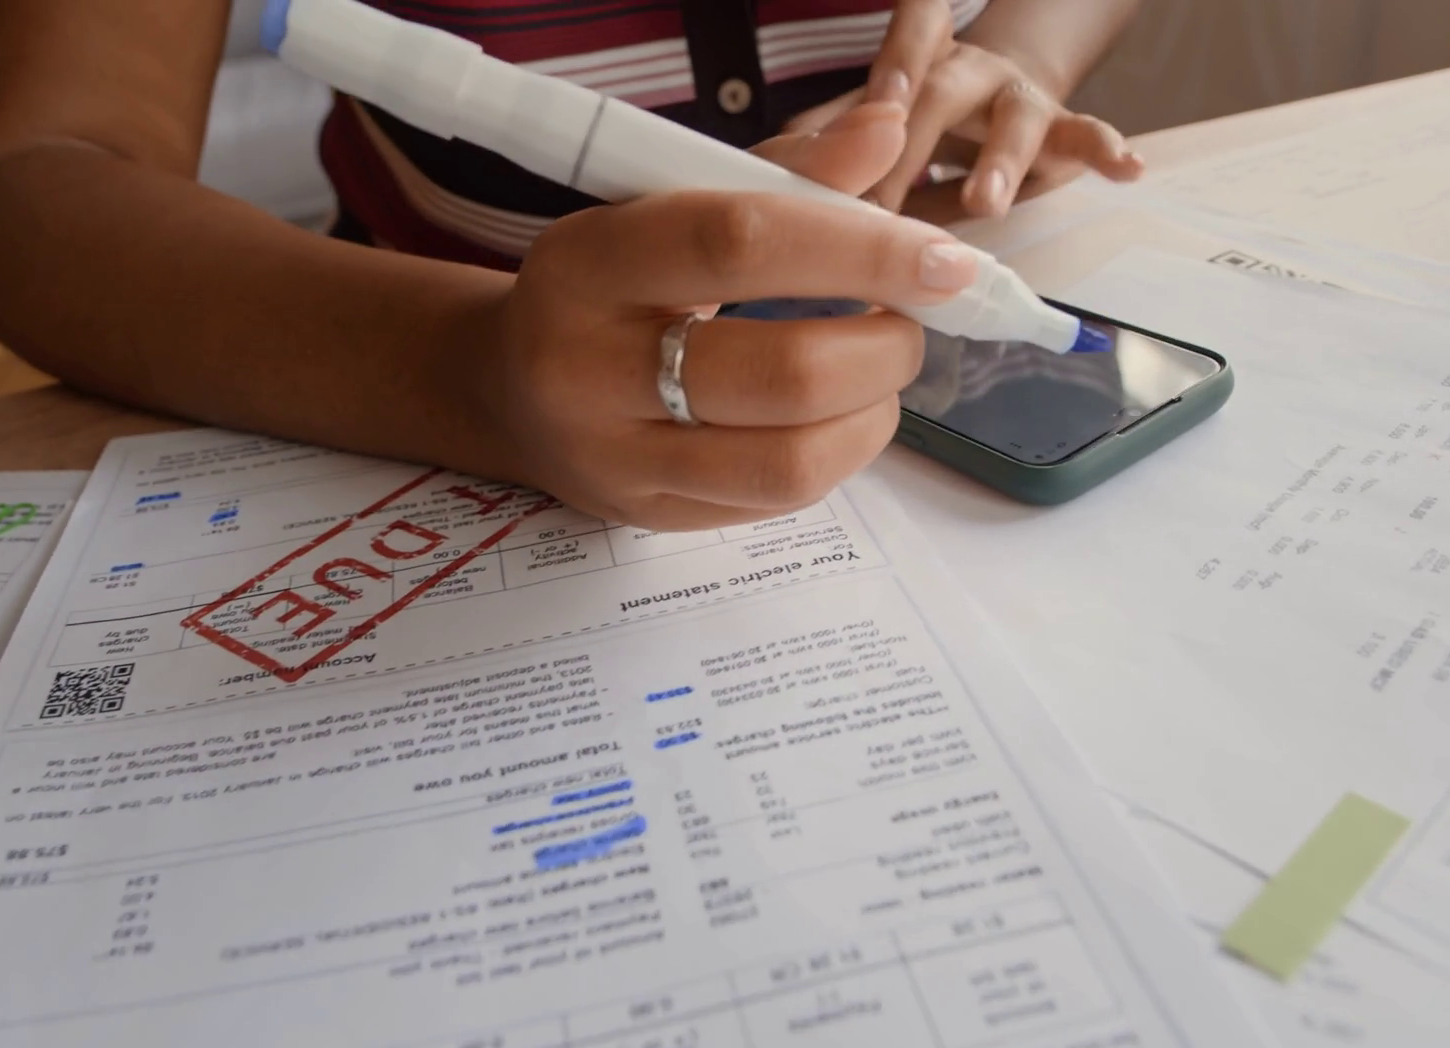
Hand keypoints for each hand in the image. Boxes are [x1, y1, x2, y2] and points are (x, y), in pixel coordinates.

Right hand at [467, 103, 972, 530]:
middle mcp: (587, 369)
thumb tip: (886, 129)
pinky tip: (833, 418)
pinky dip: (834, 457)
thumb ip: (780, 173)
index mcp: (589, 263)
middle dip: (883, 349)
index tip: (944, 261)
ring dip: (871, 416)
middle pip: (782, 375)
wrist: (506, 388)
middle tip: (908, 325)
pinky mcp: (647, 516)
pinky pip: (773, 502)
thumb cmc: (610, 284)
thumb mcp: (665, 208)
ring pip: (788, 461)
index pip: (742, 244)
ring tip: (877, 375)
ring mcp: (614, 457)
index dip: (862, 249)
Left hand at [785, 0, 1143, 214]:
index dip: (900, 59)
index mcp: (914, 62)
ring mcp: (1015, 98)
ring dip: (999, 160)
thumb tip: (780, 167)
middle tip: (887, 202)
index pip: (909, 35)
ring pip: (1013, 118)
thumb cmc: (915, 124)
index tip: (883, 101)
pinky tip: (1127, 167)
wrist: (988, 112)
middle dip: (915, 147)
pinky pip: (1084, 136)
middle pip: (943, 93)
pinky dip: (1105, 150)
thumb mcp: (870, 128)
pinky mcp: (1058, 133)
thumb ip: (831, 142)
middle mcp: (965, 70)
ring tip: (985, 203)